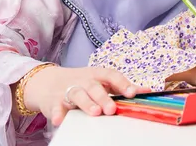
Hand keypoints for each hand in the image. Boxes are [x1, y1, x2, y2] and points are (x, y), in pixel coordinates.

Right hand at [23, 66, 149, 125]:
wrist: (48, 82)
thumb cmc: (82, 83)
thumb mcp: (102, 82)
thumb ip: (122, 87)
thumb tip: (147, 92)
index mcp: (97, 75)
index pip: (111, 75)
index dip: (122, 83)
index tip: (132, 93)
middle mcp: (84, 81)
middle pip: (94, 86)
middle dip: (103, 97)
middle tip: (112, 109)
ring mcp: (68, 90)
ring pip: (77, 94)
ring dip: (86, 103)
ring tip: (94, 112)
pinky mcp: (53, 102)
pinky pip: (55, 107)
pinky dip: (57, 113)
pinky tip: (60, 120)